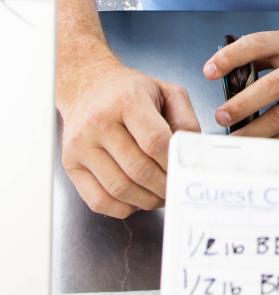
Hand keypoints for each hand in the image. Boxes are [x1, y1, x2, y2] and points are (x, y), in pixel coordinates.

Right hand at [59, 60, 199, 217]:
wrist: (88, 87)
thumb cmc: (130, 92)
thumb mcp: (167, 92)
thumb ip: (187, 121)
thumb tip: (193, 155)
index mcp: (127, 100)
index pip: (155, 141)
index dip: (173, 163)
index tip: (184, 170)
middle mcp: (98, 122)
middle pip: (138, 169)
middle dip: (164, 186)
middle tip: (175, 188)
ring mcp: (80, 145)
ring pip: (119, 189)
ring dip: (146, 200)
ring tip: (159, 195)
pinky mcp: (70, 164)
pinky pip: (98, 200)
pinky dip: (123, 208)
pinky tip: (136, 198)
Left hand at [204, 25, 278, 137]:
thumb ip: (267, 54)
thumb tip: (233, 70)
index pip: (257, 46)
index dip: (231, 57)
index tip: (209, 70)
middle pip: (270, 87)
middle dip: (242, 104)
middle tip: (221, 115)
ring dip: (256, 130)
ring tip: (236, 139)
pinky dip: (278, 142)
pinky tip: (262, 147)